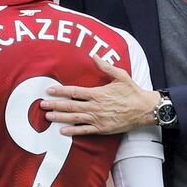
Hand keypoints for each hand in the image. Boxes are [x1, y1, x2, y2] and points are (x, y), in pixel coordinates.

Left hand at [41, 57, 159, 134]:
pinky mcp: (102, 129)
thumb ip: (106, 66)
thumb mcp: (121, 75)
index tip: (49, 90)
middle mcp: (95, 107)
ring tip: (47, 117)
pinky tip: (62, 131)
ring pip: (74, 119)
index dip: (60, 91)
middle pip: (70, 106)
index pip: (74, 92)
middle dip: (55, 105)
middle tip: (42, 105)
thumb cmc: (132, 91)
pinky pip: (85, 131)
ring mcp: (98, 119)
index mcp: (98, 93)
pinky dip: (73, 131)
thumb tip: (94, 55)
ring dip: (60, 118)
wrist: (144, 109)